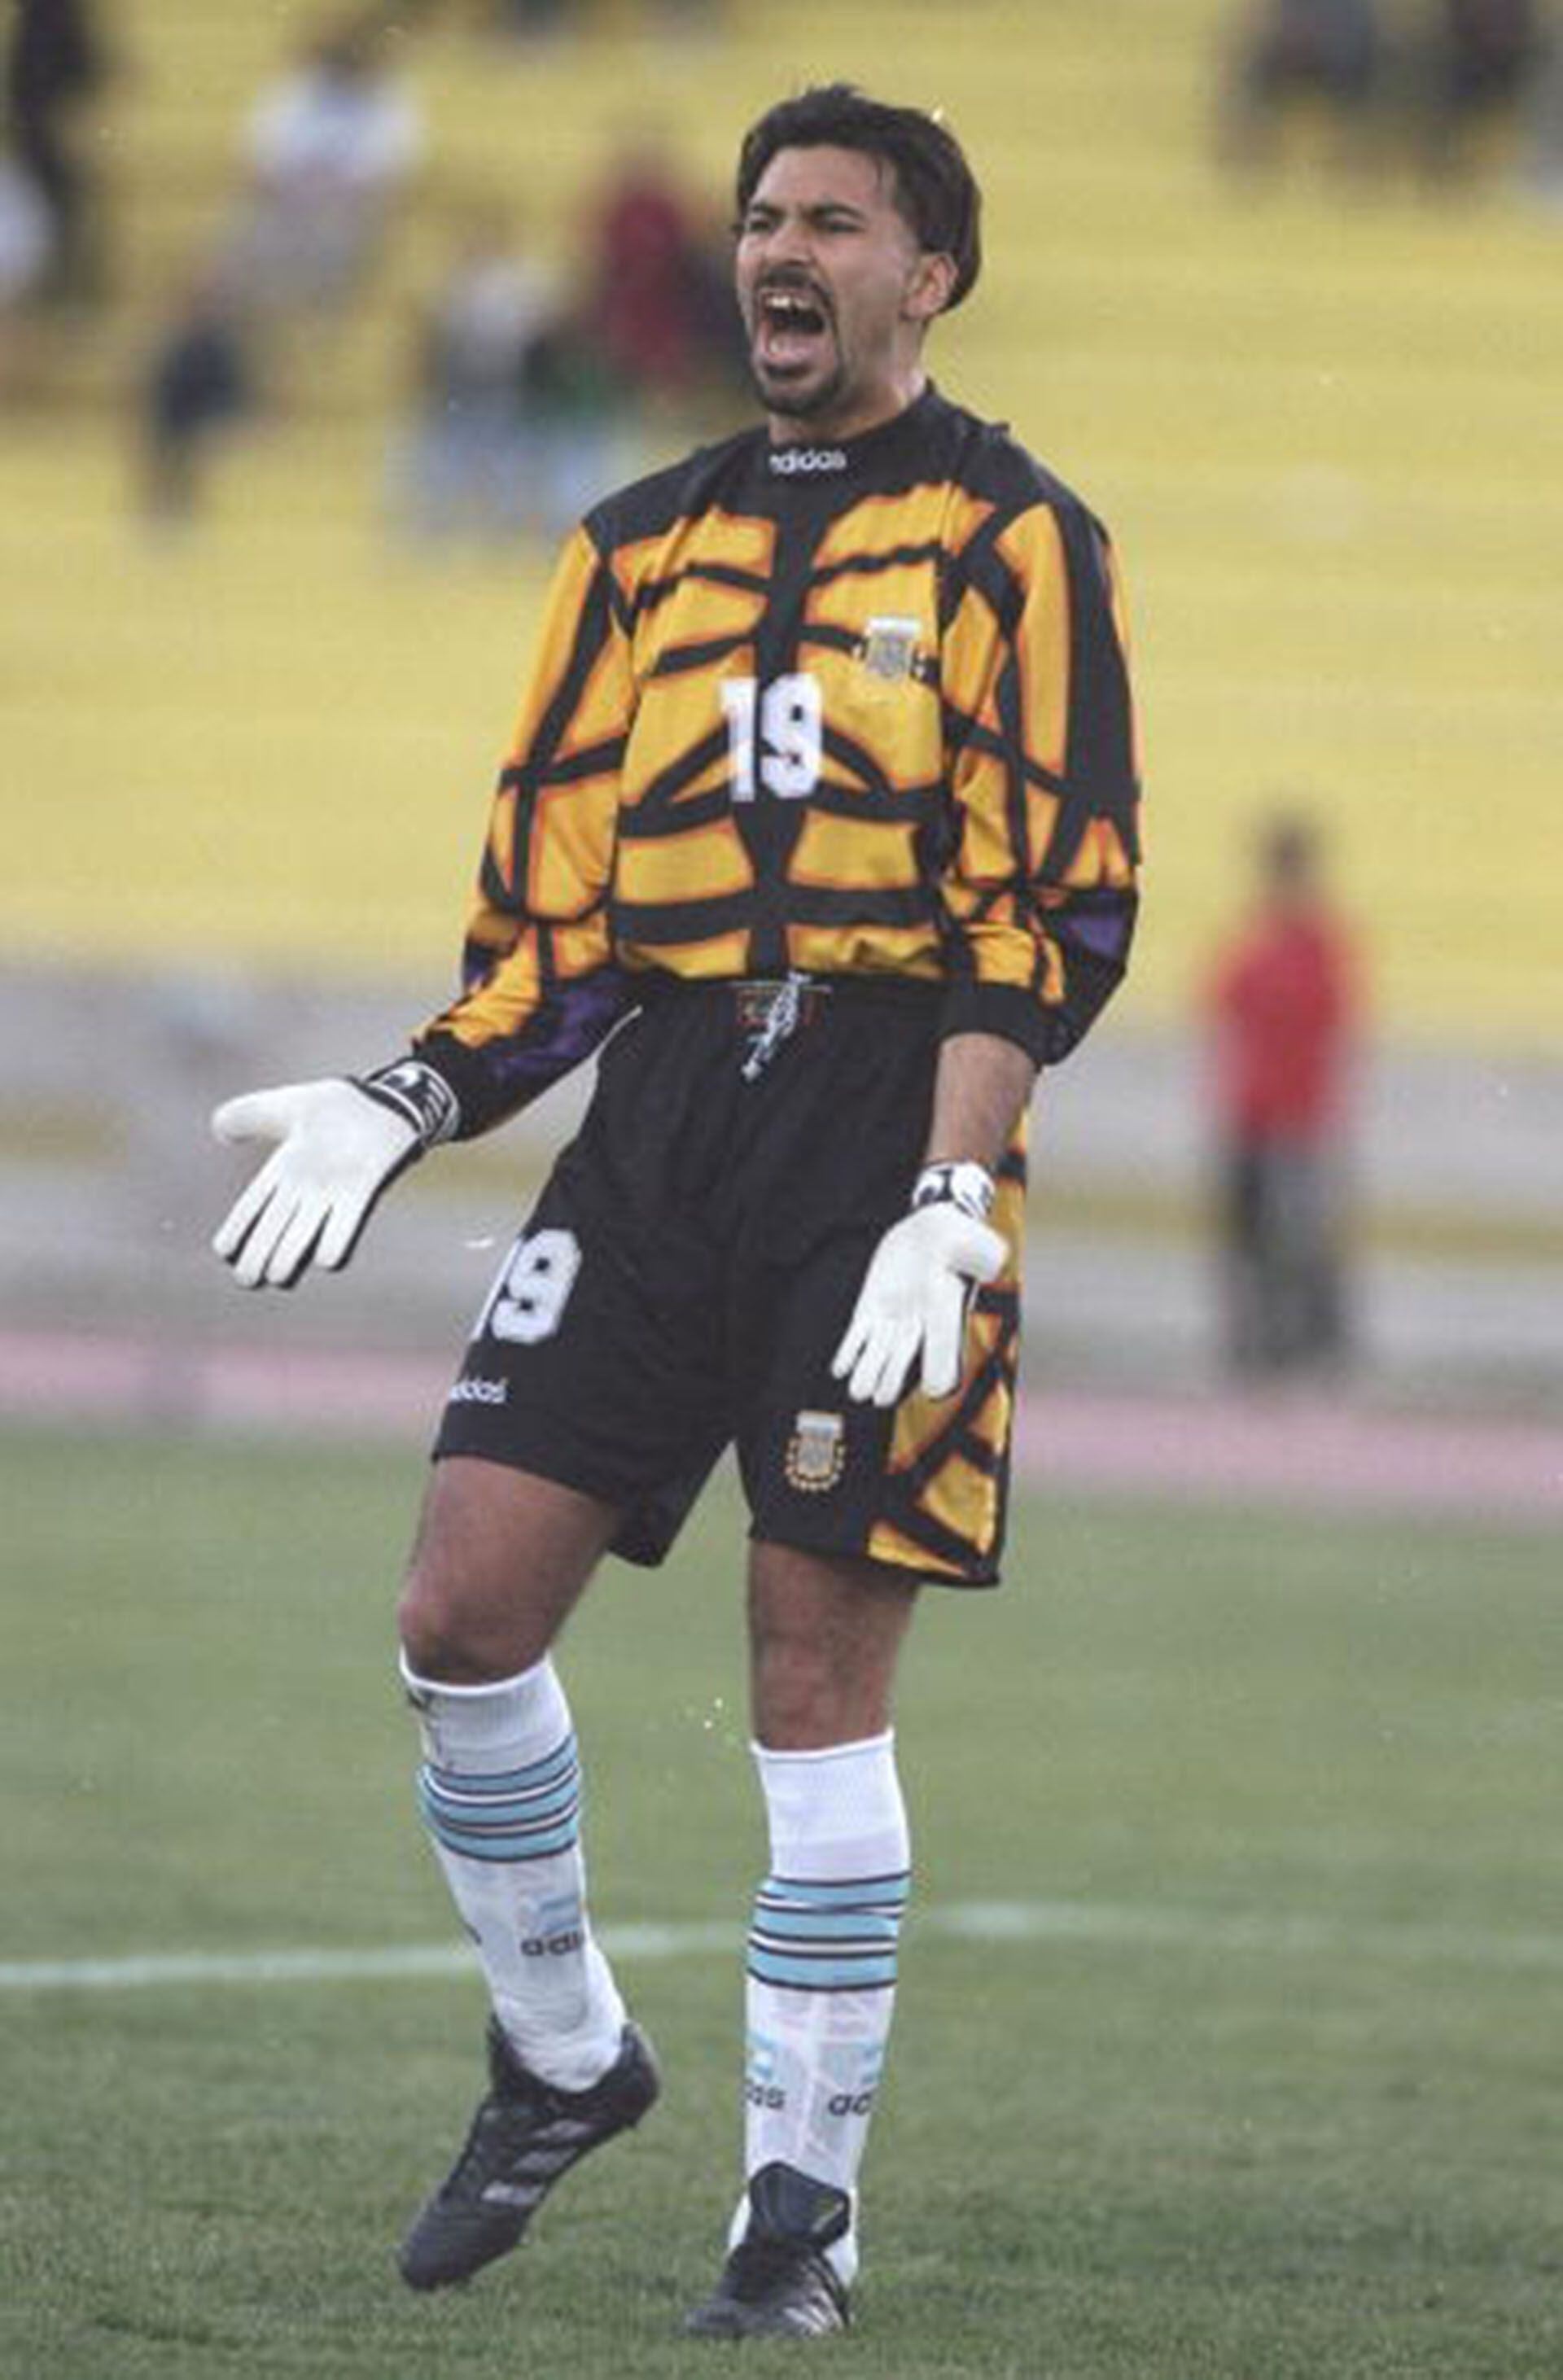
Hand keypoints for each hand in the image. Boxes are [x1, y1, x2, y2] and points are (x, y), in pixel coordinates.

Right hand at [211, 1064, 451, 1288]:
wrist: (379, 1104)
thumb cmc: (332, 1108)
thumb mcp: (281, 1106)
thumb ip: (247, 1114)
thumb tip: (218, 1128)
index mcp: (284, 1171)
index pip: (254, 1205)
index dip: (239, 1228)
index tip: (223, 1252)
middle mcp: (306, 1188)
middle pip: (276, 1227)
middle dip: (261, 1254)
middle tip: (247, 1281)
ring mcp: (334, 1192)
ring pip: (307, 1231)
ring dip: (293, 1255)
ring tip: (277, 1277)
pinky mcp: (362, 1191)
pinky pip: (348, 1220)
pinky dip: (338, 1239)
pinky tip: (327, 1260)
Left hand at [831, 1169, 1005, 1407]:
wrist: (932, 1229)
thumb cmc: (959, 1241)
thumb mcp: (976, 1248)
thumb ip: (985, 1260)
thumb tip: (995, 1266)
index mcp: (946, 1313)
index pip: (942, 1347)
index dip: (938, 1368)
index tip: (934, 1391)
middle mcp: (919, 1322)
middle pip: (904, 1358)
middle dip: (891, 1379)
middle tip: (881, 1399)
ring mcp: (893, 1315)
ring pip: (878, 1351)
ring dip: (868, 1372)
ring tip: (858, 1392)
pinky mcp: (871, 1305)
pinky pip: (858, 1334)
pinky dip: (848, 1352)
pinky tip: (839, 1369)